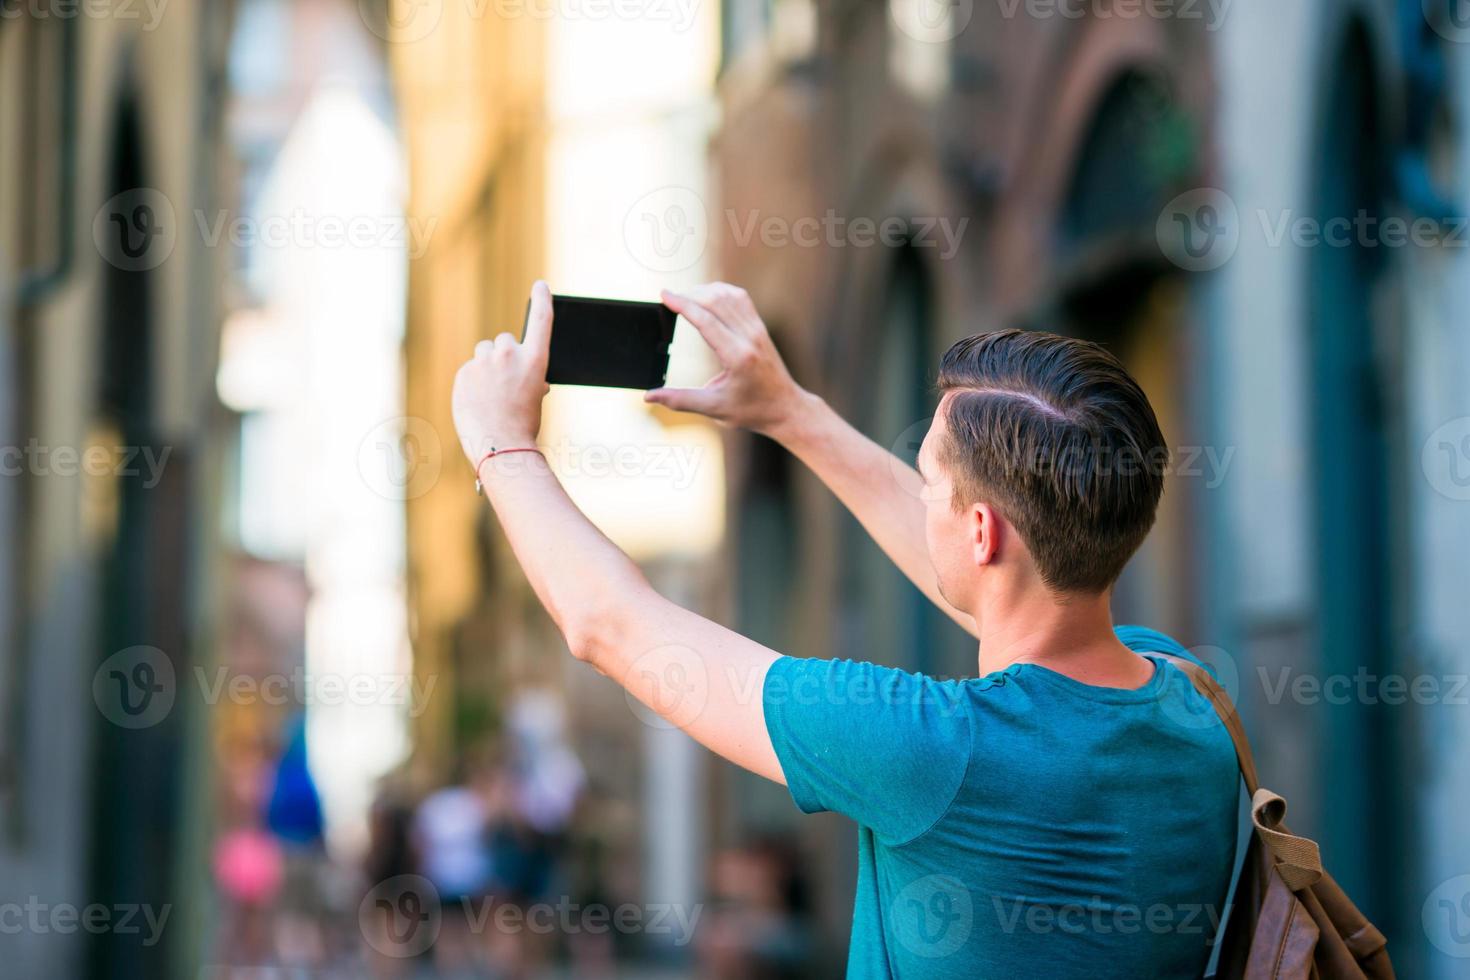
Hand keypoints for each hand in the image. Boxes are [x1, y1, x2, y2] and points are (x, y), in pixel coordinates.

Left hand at [452, 280, 552, 463]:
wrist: (501, 447)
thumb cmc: (523, 426)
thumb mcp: (535, 397)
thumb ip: (529, 376)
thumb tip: (522, 374)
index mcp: (535, 360)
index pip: (541, 321)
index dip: (542, 300)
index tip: (540, 286)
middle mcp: (510, 355)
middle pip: (504, 341)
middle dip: (503, 356)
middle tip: (504, 382)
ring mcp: (484, 363)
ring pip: (484, 354)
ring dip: (486, 366)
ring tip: (490, 394)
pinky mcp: (464, 372)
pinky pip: (469, 369)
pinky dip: (473, 382)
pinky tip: (478, 402)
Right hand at [645, 283, 808, 435]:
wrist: (785, 408)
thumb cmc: (752, 410)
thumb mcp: (714, 409)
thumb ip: (680, 400)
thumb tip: (650, 396)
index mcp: (737, 356)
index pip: (706, 320)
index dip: (682, 304)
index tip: (664, 295)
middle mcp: (750, 337)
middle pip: (716, 301)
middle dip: (689, 294)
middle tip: (669, 298)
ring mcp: (758, 329)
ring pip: (729, 295)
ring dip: (704, 290)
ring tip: (684, 298)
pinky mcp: (760, 327)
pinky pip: (740, 298)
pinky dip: (721, 292)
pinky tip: (707, 297)